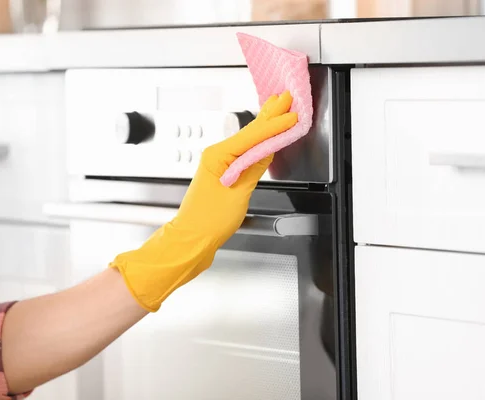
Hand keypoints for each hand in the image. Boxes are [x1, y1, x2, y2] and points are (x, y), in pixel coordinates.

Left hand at [110, 91, 297, 311]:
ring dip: (264, 126)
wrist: (192, 238)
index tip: (291, 113)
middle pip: (249, 131)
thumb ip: (254, 169)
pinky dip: (257, 143)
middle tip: (285, 97)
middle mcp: (216, 155)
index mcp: (218, 155)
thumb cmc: (208, 220)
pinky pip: (244, 152)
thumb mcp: (238, 193)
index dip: (274, 124)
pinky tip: (264, 137)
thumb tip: (268, 151)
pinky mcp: (223, 173)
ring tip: (277, 109)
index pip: (253, 135)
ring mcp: (219, 164)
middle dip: (269, 115)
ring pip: (247, 140)